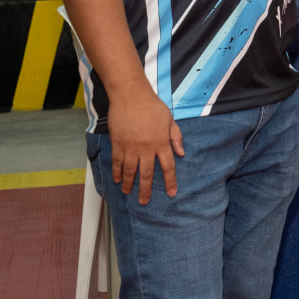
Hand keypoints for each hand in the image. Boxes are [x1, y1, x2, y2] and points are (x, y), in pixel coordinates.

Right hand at [106, 85, 184, 202]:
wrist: (131, 96)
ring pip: (130, 171)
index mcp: (162, 142)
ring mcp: (131, 147)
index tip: (171, 193)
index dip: (170, 181)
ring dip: (129, 184)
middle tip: (144, 202)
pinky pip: (117, 162)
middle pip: (146, 174)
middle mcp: (147, 148)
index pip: (168, 166)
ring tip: (128, 193)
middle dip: (145, 190)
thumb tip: (181, 153)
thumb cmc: (152, 106)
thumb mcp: (169, 119)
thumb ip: (176, 137)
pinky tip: (117, 179)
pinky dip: (117, 172)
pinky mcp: (118, 144)